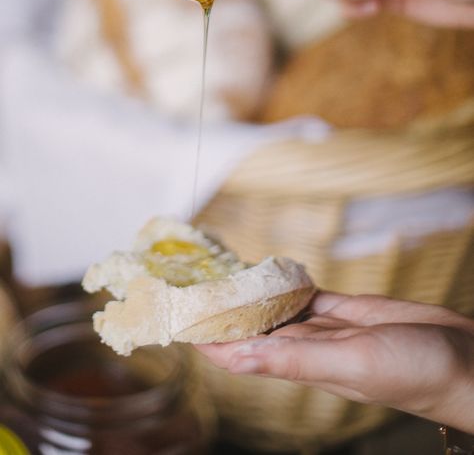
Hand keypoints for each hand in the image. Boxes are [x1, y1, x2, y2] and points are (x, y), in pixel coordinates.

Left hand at [196, 292, 473, 433]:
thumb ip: (296, 361)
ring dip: (249, 296)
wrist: (461, 361)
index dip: (205, 338)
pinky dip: (286, 285)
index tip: (176, 317)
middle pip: (250, 329)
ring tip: (222, 273)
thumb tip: (237, 359)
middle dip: (221, 311)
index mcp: (301, 366)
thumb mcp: (351, 365)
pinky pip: (306, 296)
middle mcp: (306, 348)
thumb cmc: (413, 372)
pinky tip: (271, 273)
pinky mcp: (347, 311)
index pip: (238, 354)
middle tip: (192, 282)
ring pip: (275, 310)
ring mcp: (326, 329)